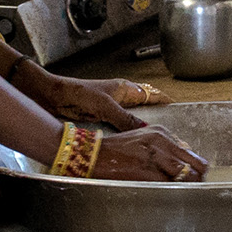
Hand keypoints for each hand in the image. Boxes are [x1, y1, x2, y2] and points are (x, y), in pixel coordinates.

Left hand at [13, 66, 168, 129]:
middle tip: (168, 133)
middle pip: (144, 109)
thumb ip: (125, 118)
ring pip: (132, 120)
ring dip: (139, 129)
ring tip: (152, 141)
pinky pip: (120, 127)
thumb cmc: (78, 93)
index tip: (179, 111)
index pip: (152, 94)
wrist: (52, 97)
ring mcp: (111, 110)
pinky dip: (126, 134)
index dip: (165, 101)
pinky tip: (129, 143)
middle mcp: (121, 98)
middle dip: (156, 119)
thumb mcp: (105, 106)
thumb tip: (146, 129)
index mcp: (125, 88)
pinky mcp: (101, 119)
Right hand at [91, 125, 209, 182]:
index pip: (189, 151)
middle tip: (198, 183)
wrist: (93, 154)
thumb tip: (184, 160)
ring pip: (183, 173)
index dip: (196, 164)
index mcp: (161, 133)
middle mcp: (159, 141)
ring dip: (188, 183)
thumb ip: (164, 146)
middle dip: (197, 174)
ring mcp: (152, 156)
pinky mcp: (144, 170)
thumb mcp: (144, 138)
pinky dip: (173, 188)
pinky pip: (167, 183)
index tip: (199, 173)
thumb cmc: (117, 149)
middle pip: (191, 162)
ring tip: (188, 189)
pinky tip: (173, 192)